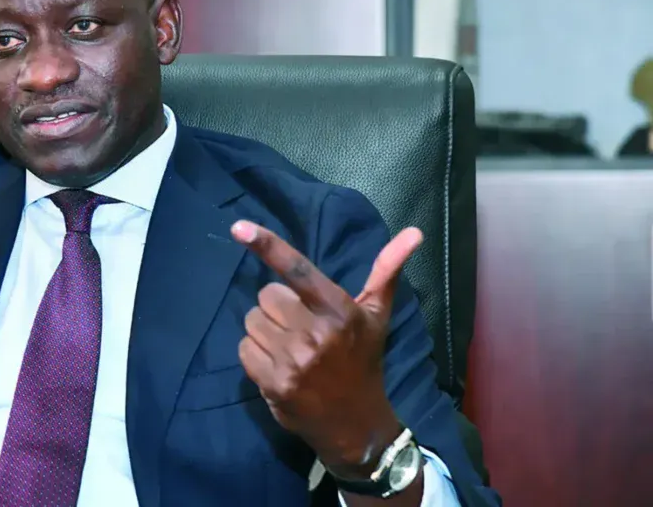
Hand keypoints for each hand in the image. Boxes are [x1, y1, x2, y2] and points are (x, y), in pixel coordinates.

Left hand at [231, 220, 422, 476]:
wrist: (357, 424)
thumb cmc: (363, 361)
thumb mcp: (376, 316)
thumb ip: (386, 272)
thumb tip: (413, 232)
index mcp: (339, 310)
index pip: (297, 271)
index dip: (267, 245)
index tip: (239, 227)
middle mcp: (316, 334)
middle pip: (266, 296)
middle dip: (276, 307)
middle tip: (298, 325)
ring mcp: (294, 361)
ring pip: (251, 322)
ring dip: (264, 331)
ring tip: (289, 348)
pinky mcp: (275, 384)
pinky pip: (244, 349)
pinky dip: (255, 355)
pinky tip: (279, 366)